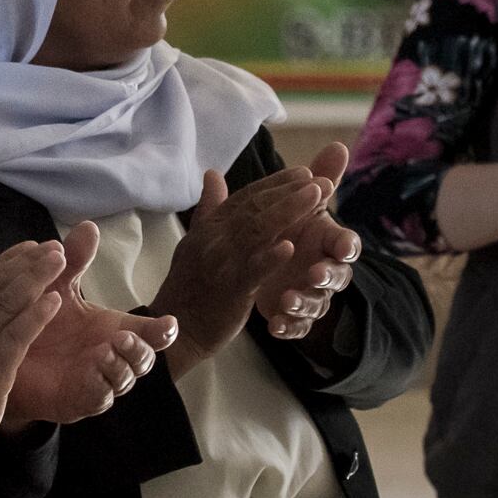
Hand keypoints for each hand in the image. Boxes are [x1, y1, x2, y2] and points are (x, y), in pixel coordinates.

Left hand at [7, 220, 179, 422]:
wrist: (3, 354)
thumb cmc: (37, 320)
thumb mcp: (55, 286)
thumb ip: (73, 260)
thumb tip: (89, 226)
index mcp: (114, 330)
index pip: (149, 332)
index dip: (163, 330)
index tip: (169, 323)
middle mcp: (112, 356)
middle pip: (145, 358)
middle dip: (143, 348)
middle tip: (125, 336)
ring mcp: (99, 380)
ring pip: (125, 379)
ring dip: (121, 365)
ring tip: (107, 349)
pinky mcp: (80, 400)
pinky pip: (100, 396)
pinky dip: (100, 383)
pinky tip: (92, 367)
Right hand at [149, 162, 330, 369]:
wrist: (177, 325)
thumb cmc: (190, 284)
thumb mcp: (196, 240)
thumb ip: (210, 207)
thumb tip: (212, 174)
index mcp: (210, 226)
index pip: (246, 196)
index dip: (276, 182)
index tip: (304, 172)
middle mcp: (215, 238)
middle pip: (256, 207)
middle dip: (291, 191)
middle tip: (321, 179)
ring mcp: (222, 262)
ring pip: (259, 230)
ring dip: (290, 211)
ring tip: (318, 198)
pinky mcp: (231, 288)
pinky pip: (253, 270)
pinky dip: (271, 257)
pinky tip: (290, 247)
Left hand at [249, 142, 360, 341]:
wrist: (258, 261)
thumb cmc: (291, 226)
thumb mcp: (299, 203)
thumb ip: (320, 178)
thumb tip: (338, 144)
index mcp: (326, 242)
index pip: (347, 244)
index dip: (347, 246)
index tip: (342, 247)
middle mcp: (323, 269)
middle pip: (336, 277)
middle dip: (328, 276)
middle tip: (314, 274)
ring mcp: (310, 294)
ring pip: (316, 303)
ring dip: (305, 302)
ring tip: (287, 299)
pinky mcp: (293, 316)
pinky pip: (297, 326)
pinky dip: (289, 326)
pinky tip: (274, 325)